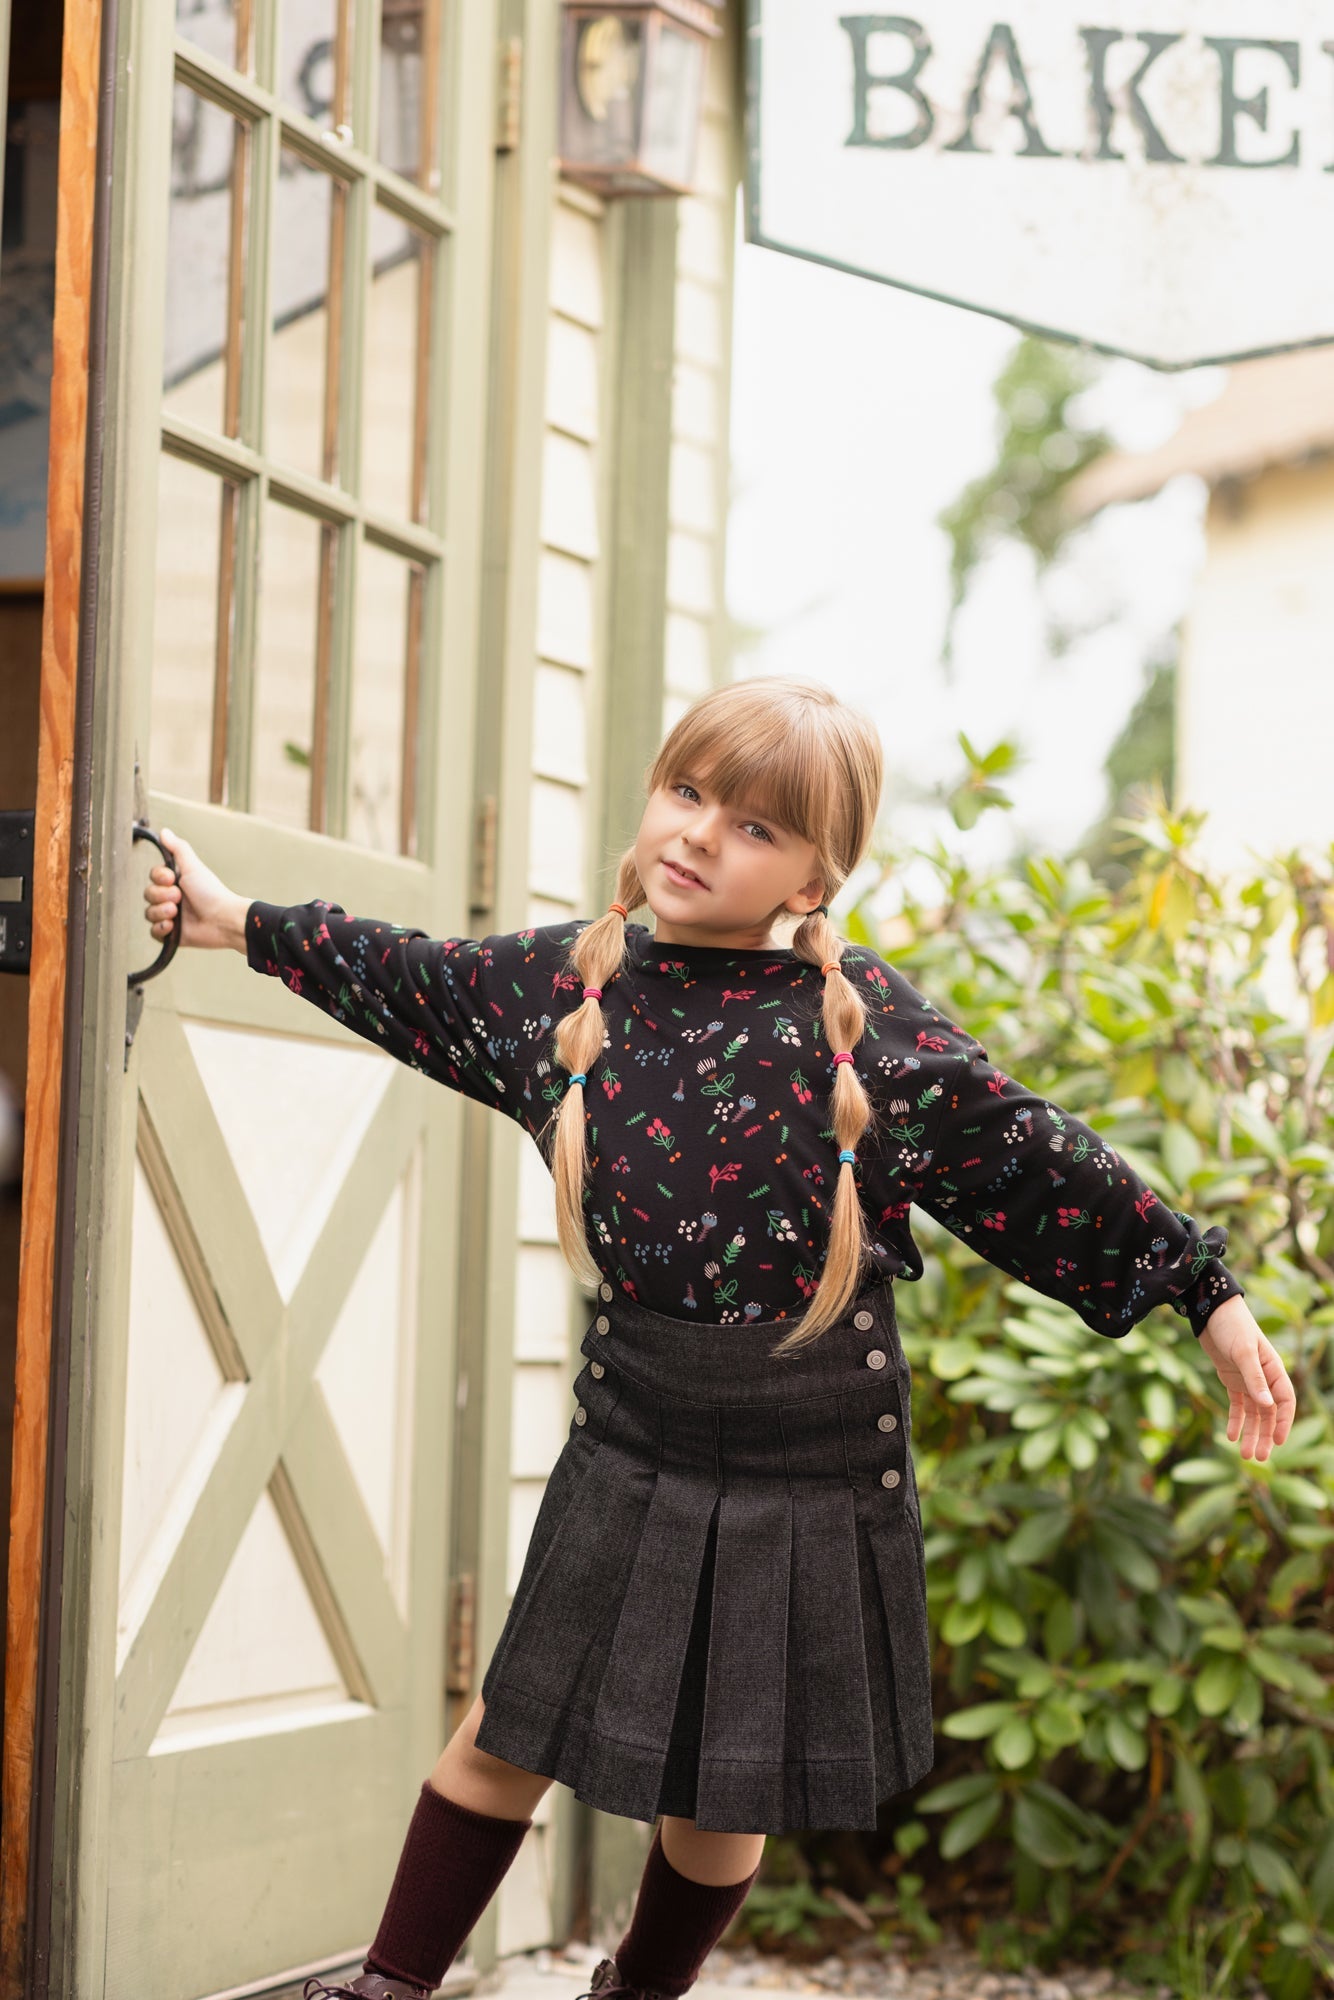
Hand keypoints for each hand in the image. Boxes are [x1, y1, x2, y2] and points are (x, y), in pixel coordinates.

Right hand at [143, 827, 247, 951]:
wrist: (223, 919)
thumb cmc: (211, 892)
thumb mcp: (193, 867)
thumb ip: (178, 849)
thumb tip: (164, 831)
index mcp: (176, 882)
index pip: (153, 877)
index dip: (159, 878)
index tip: (173, 879)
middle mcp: (171, 898)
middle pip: (148, 894)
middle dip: (161, 896)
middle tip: (179, 897)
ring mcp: (171, 917)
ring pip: (148, 913)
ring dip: (161, 911)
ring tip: (176, 913)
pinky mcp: (172, 935)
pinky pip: (154, 932)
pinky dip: (161, 928)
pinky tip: (173, 926)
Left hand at [1197, 1294, 1295, 1461]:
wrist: (1211, 1310)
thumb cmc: (1232, 1326)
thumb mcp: (1243, 1352)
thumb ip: (1254, 1378)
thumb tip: (1267, 1406)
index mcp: (1274, 1370)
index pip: (1285, 1402)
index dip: (1283, 1423)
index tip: (1276, 1441)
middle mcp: (1264, 1378)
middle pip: (1269, 1413)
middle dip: (1264, 1436)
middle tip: (1257, 1457)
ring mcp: (1249, 1380)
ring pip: (1254, 1413)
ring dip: (1250, 1433)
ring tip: (1244, 1454)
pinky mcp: (1232, 1380)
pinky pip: (1237, 1405)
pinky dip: (1235, 1421)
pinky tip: (1230, 1436)